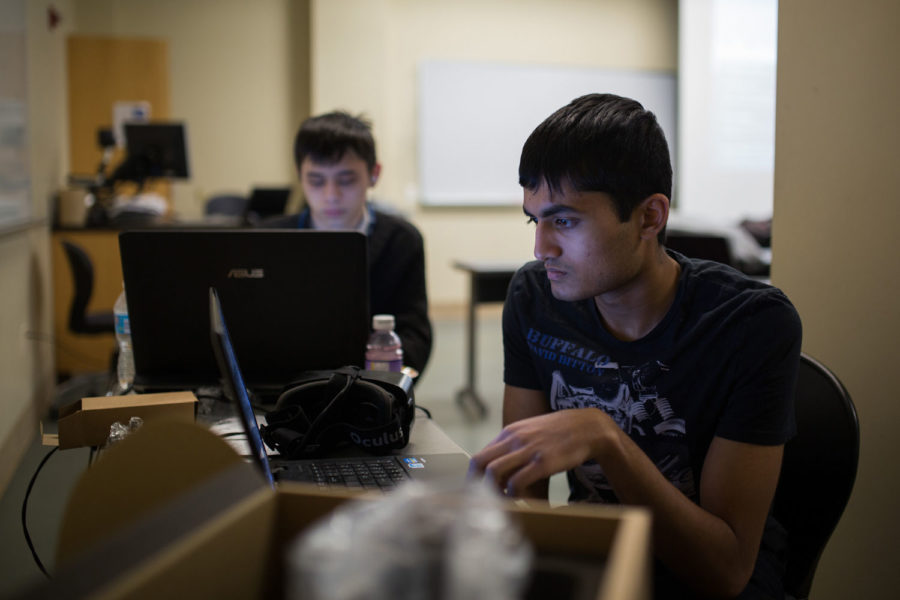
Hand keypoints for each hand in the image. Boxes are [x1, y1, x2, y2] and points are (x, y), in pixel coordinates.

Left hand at [468, 408, 613, 496]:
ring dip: (493, 492)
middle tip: (481, 502)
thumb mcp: (531, 433)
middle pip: (479, 463)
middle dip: (475, 485)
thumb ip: (514, 447)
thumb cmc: (559, 433)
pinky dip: (513, 495)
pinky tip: (520, 501)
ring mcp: (528, 450)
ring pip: (494, 473)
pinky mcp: (543, 462)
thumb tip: (500, 471)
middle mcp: (514, 439)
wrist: (588, 427)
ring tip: (501, 503)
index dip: (475, 478)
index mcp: (509, 432)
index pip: (480, 456)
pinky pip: (517, 482)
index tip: (477, 493)